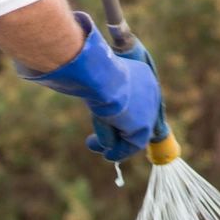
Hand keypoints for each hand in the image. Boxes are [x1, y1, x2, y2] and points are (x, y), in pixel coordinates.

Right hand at [16, 13, 163, 162]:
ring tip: (92, 145)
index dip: (121, 114)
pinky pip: (130, 145)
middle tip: (96, 137)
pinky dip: (117, 151)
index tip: (109, 122)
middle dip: (117, 130)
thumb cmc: (88, 67)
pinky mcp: (142, 127)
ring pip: (131, 133)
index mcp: (142, 74)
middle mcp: (151, 91)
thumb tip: (68, 74)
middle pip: (135, 118)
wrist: (98, 74)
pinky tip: (103, 152)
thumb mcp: (88, 72)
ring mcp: (149, 110)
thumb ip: (88, 80)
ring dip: (112, 142)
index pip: (136, 100)